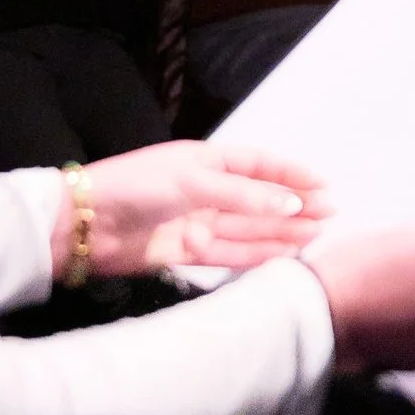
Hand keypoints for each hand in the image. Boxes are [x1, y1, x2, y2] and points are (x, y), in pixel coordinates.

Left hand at [61, 142, 330, 279]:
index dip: (290, 174)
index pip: (258, 165)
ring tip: (317, 235)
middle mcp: (205, 191)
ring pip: (249, 228)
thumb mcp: (195, 181)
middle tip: (330, 214)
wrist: (85, 225)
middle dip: (293, 206)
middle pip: (258, 199)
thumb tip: (294, 204)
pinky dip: (258, 254)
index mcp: (205, 161)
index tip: (323, 184)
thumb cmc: (137, 187)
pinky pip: (230, 253)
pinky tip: (284, 254)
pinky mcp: (187, 252)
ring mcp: (197, 222)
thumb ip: (245, 195)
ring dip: (282, 231)